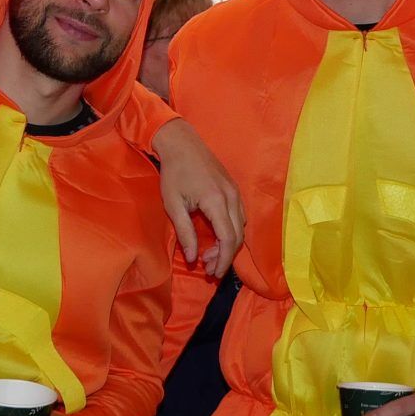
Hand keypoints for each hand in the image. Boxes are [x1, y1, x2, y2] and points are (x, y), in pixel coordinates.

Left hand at [152, 119, 242, 276]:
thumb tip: (193, 258)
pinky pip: (240, 216)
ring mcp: (235, 192)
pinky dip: (231, 231)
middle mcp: (231, 197)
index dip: (223, 260)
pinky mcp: (234, 189)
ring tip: (209, 253)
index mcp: (217, 201)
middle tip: (208, 268)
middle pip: (238, 236)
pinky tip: (216, 235)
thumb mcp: (173, 204)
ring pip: (241, 227)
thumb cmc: (174, 172)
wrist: (182, 142)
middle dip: (225, 256)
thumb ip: (185, 233)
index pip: (228, 239)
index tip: (213, 273)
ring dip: (228, 244)